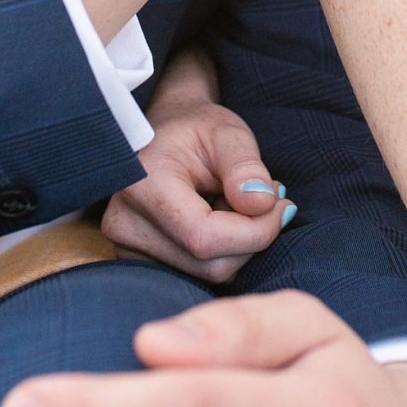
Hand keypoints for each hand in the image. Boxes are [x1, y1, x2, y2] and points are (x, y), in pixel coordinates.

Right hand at [103, 49, 286, 284]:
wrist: (166, 134)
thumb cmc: (197, 130)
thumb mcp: (228, 134)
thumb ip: (246, 167)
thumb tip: (262, 204)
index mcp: (141, 186)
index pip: (205, 239)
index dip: (256, 231)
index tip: (282, 204)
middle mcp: (125, 224)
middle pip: (210, 265)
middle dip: (251, 238)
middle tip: (262, 198)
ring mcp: (127, 247)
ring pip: (208, 275)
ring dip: (237, 247)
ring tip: (234, 206)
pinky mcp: (140, 261)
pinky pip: (199, 276)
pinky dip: (221, 255)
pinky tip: (217, 223)